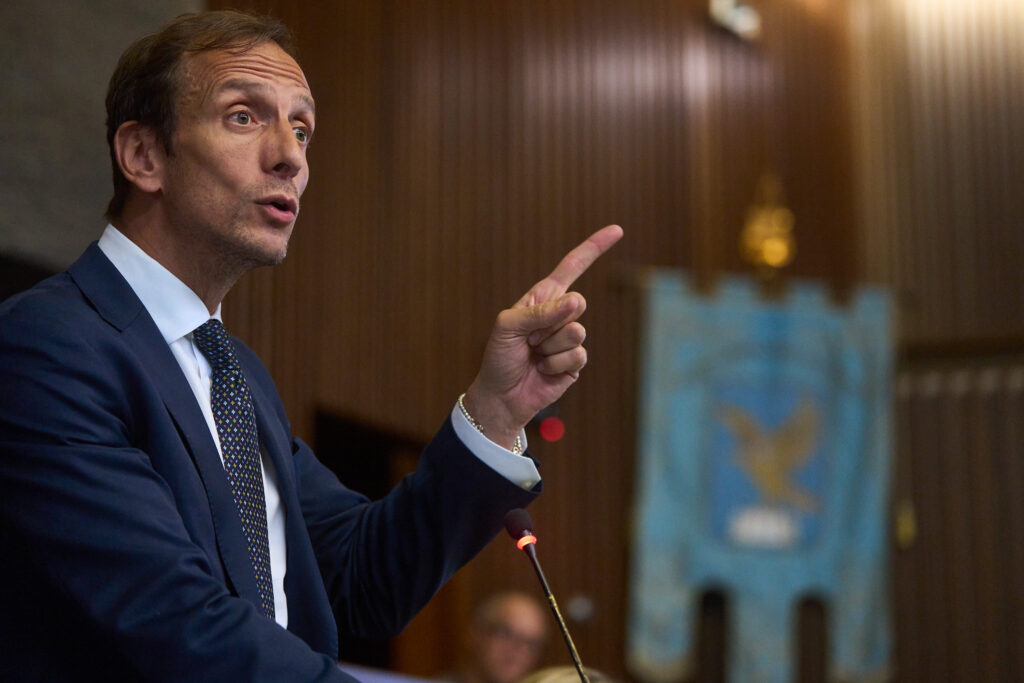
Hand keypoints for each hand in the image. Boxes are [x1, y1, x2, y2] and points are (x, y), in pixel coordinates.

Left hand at [463, 225, 623, 448]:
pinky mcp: (575, 362)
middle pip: (577, 304)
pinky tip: (543, 370)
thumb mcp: (507, 327)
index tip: (617, 230)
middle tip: (529, 339)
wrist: (501, 395)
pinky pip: (577, 355)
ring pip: (578, 331)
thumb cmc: (499, 357)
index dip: (594, 248)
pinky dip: (556, 365)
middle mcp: (559, 315)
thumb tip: (576, 301)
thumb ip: (539, 312)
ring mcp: (569, 339)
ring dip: (550, 347)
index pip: (572, 267)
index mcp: (543, 297)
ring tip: (534, 355)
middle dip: (551, 322)